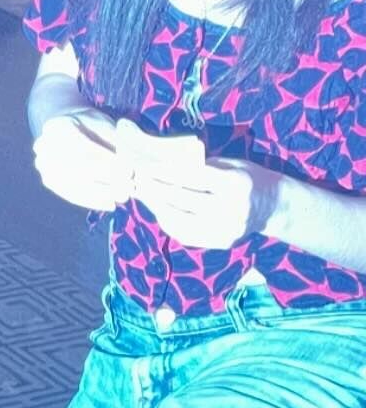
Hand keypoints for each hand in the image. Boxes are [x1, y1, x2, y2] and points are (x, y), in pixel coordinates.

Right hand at [33, 106, 128, 210]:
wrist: (66, 133)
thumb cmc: (90, 127)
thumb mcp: (103, 125)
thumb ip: (114, 141)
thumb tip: (130, 163)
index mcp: (58, 126)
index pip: (83, 146)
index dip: (107, 160)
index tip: (130, 170)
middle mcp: (44, 146)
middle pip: (77, 167)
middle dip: (107, 179)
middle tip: (130, 186)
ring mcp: (43, 165)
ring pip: (74, 184)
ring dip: (101, 194)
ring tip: (123, 197)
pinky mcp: (48, 180)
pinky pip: (70, 195)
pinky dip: (92, 201)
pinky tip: (110, 204)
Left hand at [117, 121, 278, 248]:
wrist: (273, 206)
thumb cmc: (246, 177)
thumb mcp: (228, 164)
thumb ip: (199, 167)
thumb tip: (160, 165)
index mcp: (234, 183)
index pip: (190, 176)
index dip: (163, 171)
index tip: (142, 165)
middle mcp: (232, 209)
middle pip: (181, 198)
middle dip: (154, 187)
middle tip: (135, 179)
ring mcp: (227, 230)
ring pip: (179, 219)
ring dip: (155, 205)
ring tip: (141, 194)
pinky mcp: (222, 242)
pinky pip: (186, 234)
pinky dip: (168, 221)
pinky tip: (158, 210)